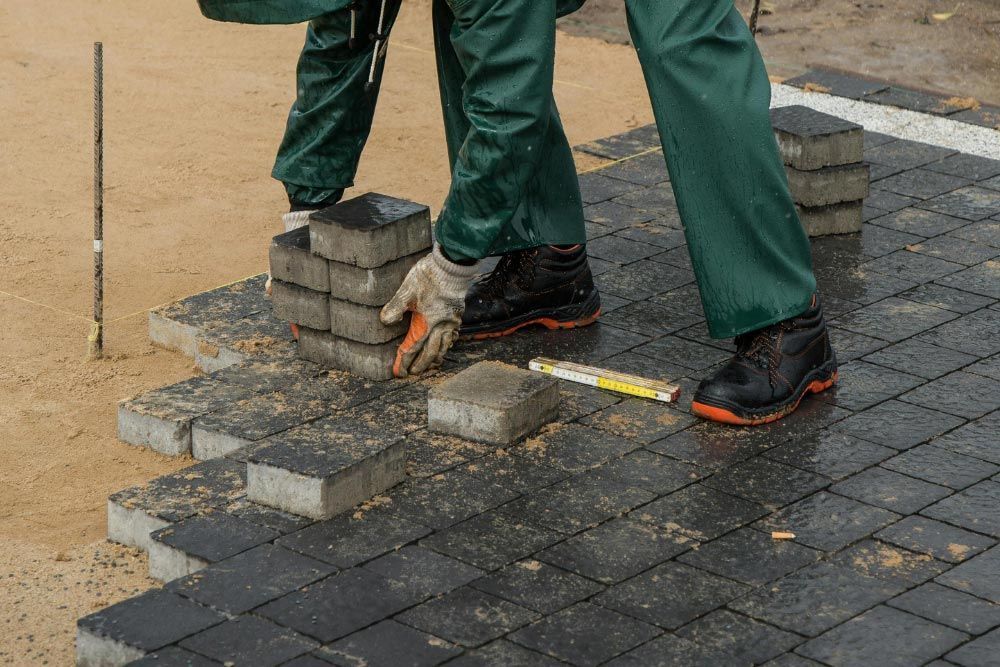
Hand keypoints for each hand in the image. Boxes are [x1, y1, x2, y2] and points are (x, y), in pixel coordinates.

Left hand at [380, 246, 478, 377]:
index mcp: (427, 322)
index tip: (398, 371)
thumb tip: (385, 321)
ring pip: (443, 347)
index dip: (404, 360)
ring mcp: (451, 322)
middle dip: (420, 365)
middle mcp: (441, 326)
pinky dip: (446, 347)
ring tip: (429, 366)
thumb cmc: (429, 277)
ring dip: (434, 359)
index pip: (413, 347)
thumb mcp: (407, 290)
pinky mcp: (457, 316)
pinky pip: (452, 338)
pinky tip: (444, 348)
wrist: (453, 266)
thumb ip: (395, 307)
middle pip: (430, 352)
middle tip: (412, 373)